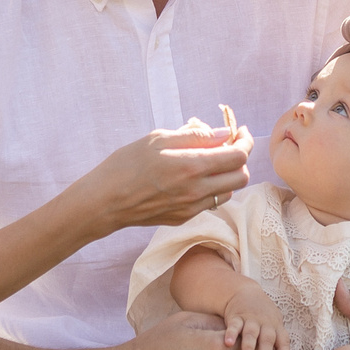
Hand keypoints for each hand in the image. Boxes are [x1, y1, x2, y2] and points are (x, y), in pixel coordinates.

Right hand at [74, 120, 250, 233]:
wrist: (105, 201)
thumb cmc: (126, 164)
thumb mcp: (158, 139)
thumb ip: (194, 136)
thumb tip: (223, 133)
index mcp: (191, 166)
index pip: (238, 156)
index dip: (245, 141)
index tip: (240, 132)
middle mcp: (197, 190)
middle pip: (241, 177)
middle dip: (240, 158)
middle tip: (228, 146)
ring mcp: (192, 207)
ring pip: (229, 192)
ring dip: (227, 175)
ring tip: (210, 162)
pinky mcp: (184, 217)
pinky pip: (211, 203)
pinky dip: (212, 188)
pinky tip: (195, 178)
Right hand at [223, 283, 287, 349]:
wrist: (245, 294)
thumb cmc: (262, 319)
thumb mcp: (272, 329)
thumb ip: (273, 348)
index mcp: (276, 328)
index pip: (283, 342)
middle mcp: (265, 324)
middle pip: (267, 339)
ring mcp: (251, 319)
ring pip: (251, 334)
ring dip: (248, 347)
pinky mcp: (236, 316)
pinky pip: (234, 325)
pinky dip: (231, 334)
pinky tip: (228, 344)